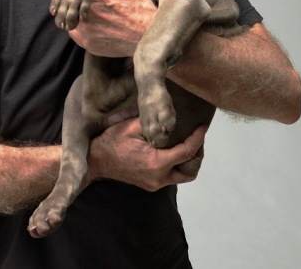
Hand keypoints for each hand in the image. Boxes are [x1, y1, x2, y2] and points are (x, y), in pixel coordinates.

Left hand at [56, 0, 155, 56]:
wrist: (148, 38)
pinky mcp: (85, 41)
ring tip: (92, 10)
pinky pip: (73, 30)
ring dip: (74, 10)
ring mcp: (84, 28)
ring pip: (67, 13)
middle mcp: (87, 11)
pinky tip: (94, 23)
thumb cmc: (140, 9)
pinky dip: (79, 25)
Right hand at [87, 117, 207, 190]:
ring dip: (189, 162)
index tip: (203, 127)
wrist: (97, 160)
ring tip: (188, 144)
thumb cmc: (113, 141)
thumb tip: (170, 116)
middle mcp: (159, 177)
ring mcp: (154, 183)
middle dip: (198, 154)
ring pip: (182, 177)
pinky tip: (173, 150)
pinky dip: (177, 164)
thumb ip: (154, 123)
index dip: (198, 138)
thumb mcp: (133, 126)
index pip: (187, 152)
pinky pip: (171, 176)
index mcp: (156, 162)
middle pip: (191, 171)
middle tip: (198, 138)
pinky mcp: (151, 184)